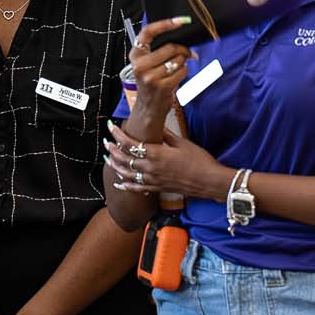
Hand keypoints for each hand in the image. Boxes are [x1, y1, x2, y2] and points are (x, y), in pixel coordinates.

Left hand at [105, 119, 228, 199]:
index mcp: (156, 154)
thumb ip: (166, 135)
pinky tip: (119, 182)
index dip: (118, 135)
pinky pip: (137, 188)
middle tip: (106, 142)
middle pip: (124, 159)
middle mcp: (151, 168)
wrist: (208, 181)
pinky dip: (126, 185)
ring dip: (115, 165)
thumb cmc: (199, 161)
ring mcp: (153, 180)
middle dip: (113, 150)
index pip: (130, 144)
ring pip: (127, 173)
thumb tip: (155, 126)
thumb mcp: (182, 143)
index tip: (111, 128)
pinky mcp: (157, 188)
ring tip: (108, 158)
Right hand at [127, 17, 198, 123]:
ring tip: (177, 68)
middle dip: (183, 50)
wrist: (148, 108)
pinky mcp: (161, 86)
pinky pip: (182, 71)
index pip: (148, 32)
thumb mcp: (148, 64)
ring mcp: (150, 76)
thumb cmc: (151, 82)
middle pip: (170, 47)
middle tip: (188, 53)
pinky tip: (177, 77)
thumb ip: (158, 50)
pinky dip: (184, 72)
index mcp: (135, 55)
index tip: (181, 21)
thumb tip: (183, 38)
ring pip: (178, 60)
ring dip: (183, 63)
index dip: (165, 24)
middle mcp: (140, 65)